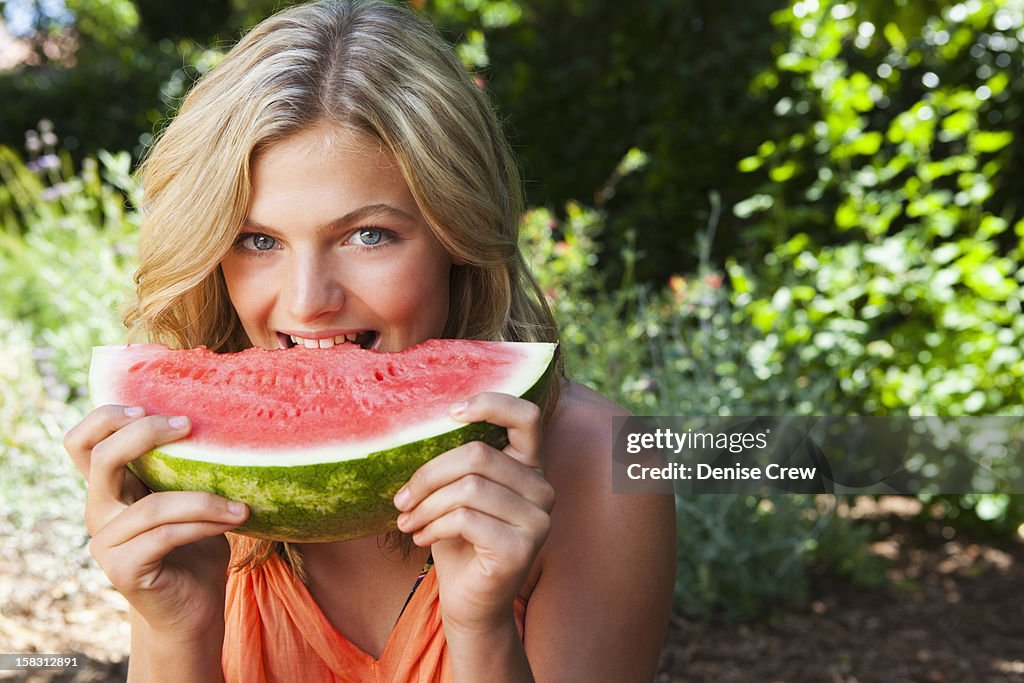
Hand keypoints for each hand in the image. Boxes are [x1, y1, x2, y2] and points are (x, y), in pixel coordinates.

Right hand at [64, 405, 247, 640]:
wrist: (195, 608)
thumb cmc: (198, 547)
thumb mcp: (189, 497)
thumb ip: (183, 467)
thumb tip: (221, 418)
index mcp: (111, 488)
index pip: (82, 442)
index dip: (106, 417)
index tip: (151, 406)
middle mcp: (100, 511)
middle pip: (102, 458)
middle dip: (146, 433)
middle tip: (189, 425)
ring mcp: (106, 542)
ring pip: (152, 505)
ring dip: (204, 499)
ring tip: (241, 505)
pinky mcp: (122, 569)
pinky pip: (166, 535)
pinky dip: (204, 525)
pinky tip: (233, 522)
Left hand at [393, 392, 554, 632]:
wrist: (470, 604)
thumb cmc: (459, 543)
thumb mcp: (457, 494)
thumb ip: (457, 463)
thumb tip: (422, 428)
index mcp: (530, 468)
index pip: (527, 416)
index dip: (490, 404)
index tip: (450, 413)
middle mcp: (542, 489)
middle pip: (478, 455)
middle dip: (429, 475)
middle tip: (402, 498)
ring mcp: (538, 520)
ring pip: (468, 488)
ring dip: (426, 505)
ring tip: (407, 521)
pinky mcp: (522, 548)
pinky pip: (465, 519)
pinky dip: (433, 526)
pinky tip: (421, 538)